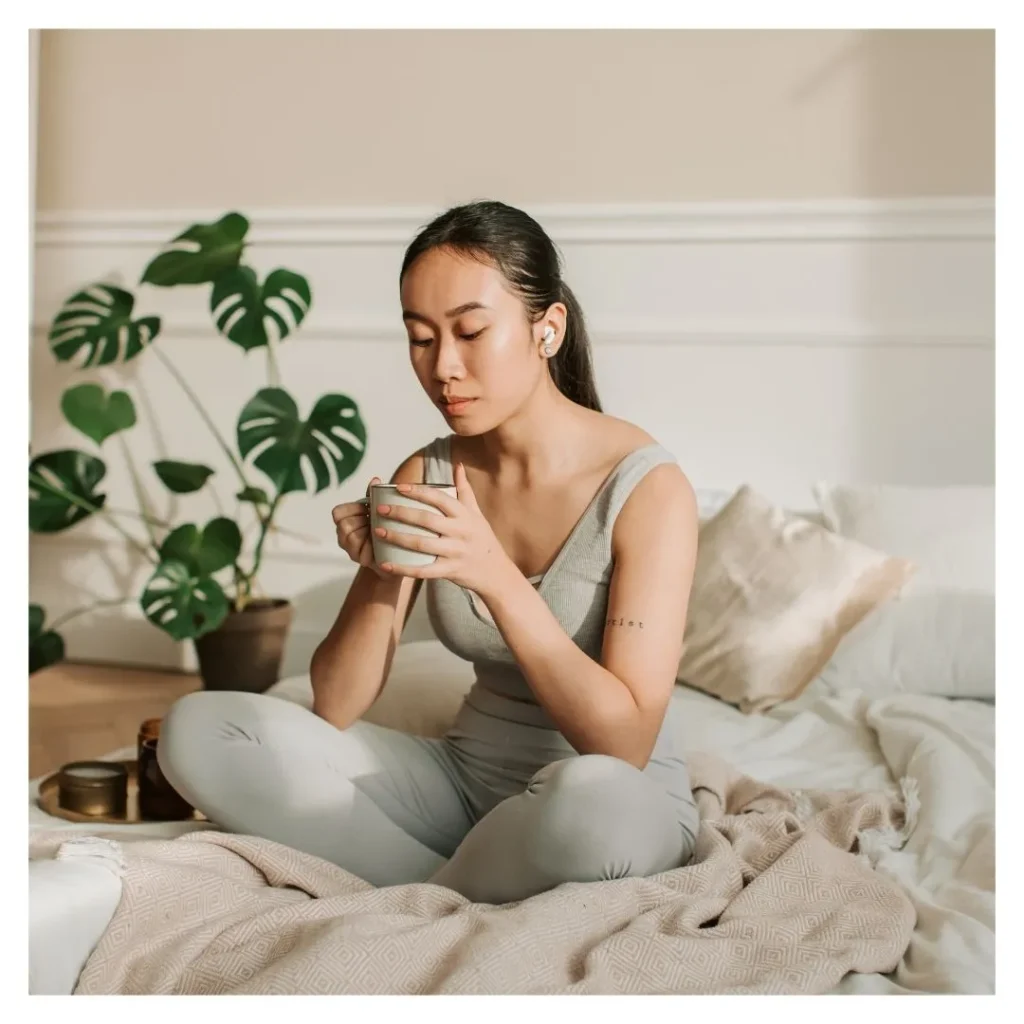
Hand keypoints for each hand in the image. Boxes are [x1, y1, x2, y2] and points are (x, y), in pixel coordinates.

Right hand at [331, 476, 390, 579]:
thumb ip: (374, 496)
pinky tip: (383, 543)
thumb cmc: (387, 529)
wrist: (400, 556)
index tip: (368, 508)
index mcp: (346, 521)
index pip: (337, 512)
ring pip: (351, 537)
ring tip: (381, 531)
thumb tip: (375, 479)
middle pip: (344, 524)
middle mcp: (344, 537)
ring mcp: (351, 551)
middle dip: (363, 521)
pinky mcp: (361, 561)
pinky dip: (374, 545)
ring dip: (368, 532)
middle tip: (377, 522)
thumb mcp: (380, 511)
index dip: (353, 509)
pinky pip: (363, 551)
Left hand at [372, 462, 514, 596]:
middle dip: (401, 513)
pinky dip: (403, 569)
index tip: (398, 487)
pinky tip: (385, 564)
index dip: (418, 492)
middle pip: (427, 519)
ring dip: (398, 537)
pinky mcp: (449, 571)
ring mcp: (455, 553)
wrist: (496, 572)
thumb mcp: (476, 513)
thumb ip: (465, 490)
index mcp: (465, 515)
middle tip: (380, 509)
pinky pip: (423, 571)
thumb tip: (458, 465)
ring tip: (378, 531)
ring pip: (422, 544)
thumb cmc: (482, 539)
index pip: (439, 498)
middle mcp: (461, 532)